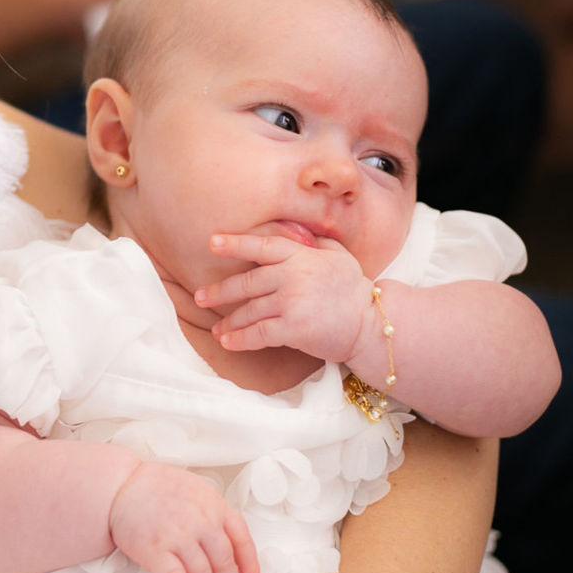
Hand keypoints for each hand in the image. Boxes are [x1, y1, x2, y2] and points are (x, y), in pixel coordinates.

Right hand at [108, 461, 260, 572]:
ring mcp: (178, 536)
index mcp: (214, 505)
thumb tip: (227, 548)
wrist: (122, 485)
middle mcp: (201, 521)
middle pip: (224, 563)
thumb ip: (214, 514)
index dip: (250, 566)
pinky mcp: (155, 550)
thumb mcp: (196, 490)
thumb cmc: (156, 487)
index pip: (242, 540)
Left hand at [195, 234, 377, 363]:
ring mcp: (292, 302)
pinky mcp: (293, 328)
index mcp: (302, 255)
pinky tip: (228, 342)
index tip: (212, 242)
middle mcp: (294, 275)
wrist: (373, 325)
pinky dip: (240, 339)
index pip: (262, 245)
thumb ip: (313, 242)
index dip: (236, 243)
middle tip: (200, 297)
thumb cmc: (353, 290)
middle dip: (220, 291)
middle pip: (247, 281)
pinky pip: (258, 333)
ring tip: (217, 330)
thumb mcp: (338, 255)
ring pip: (249, 310)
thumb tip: (294, 230)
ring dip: (229, 322)